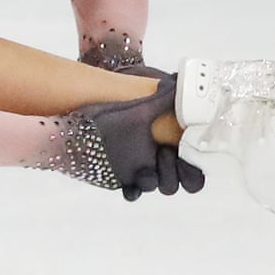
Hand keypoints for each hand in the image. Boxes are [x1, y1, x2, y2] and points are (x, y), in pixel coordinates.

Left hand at [77, 70, 205, 200]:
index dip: (193, 167)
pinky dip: (133, 192)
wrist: (81, 123)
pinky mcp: (123, 179)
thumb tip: (179, 81)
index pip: (192, 165)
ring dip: (155, 180)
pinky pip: (134, 193)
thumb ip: (162, 98)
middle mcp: (156, 161)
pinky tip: (129, 187)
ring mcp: (140, 171)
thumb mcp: (139, 107)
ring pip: (158, 186)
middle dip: (175, 173)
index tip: (185, 155)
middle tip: (163, 153)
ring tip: (145, 168)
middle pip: (178, 180)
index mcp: (166, 144)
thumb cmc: (112, 114)